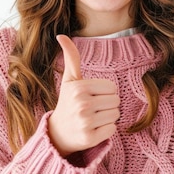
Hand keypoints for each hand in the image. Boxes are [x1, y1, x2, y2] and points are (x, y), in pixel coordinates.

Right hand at [47, 35, 119, 155]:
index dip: (105, 92)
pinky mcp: (89, 138)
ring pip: (116, 115)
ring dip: (107, 117)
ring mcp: (85, 122)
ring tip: (92, 118)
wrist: (57, 133)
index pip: (112, 87)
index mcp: (79, 88)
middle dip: (107, 105)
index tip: (91, 97)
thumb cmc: (68, 102)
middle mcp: (81, 104)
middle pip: (116, 101)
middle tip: (91, 109)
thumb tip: (61, 35)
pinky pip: (112, 130)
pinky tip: (92, 130)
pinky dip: (105, 131)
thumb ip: (71, 57)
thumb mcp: (70, 80)